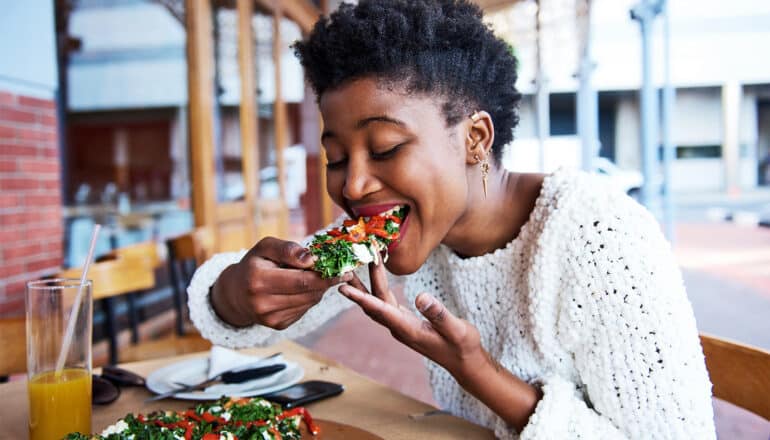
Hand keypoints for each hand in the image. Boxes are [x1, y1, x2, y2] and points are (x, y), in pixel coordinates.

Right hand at [210, 237, 352, 328]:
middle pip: (308, 292)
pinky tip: (304, 289)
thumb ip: (287, 249)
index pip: (301, 280)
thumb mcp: (265, 247)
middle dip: (328, 281)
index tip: (344, 268)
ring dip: (320, 288)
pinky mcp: (278, 326)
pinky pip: (304, 309)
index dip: (326, 274)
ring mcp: (270, 318)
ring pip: (310, 302)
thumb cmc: (254, 264)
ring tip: (319, 276)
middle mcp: (262, 303)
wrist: (236, 293)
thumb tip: (312, 259)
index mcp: (258, 280)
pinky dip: (310, 297)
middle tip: (342, 271)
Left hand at [340, 261, 542, 430]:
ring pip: (378, 303)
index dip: (361, 298)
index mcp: (408, 330)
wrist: (465, 362)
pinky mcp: (406, 322)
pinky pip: (386, 304)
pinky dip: (379, 289)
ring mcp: (401, 325)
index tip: (343, 287)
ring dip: (367, 284)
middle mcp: (399, 328)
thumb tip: (421, 297)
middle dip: (362, 282)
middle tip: (352, 261)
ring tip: (355, 266)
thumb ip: (439, 314)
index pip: (380, 310)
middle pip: (374, 303)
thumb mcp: (456, 329)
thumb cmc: (462, 346)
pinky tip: (376, 278)